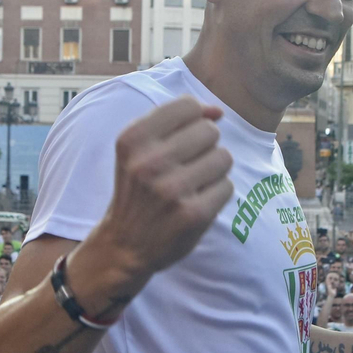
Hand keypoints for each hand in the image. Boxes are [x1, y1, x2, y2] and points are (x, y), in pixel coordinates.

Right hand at [92, 97, 233, 285]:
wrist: (124, 245)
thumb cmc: (138, 189)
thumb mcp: (140, 149)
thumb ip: (175, 121)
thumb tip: (217, 111)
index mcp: (133, 139)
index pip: (188, 106)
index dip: (193, 121)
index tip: (181, 141)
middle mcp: (149, 162)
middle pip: (210, 131)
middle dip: (205, 147)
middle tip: (185, 167)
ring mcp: (171, 189)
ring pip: (224, 157)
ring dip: (214, 171)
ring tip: (192, 185)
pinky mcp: (192, 214)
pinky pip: (227, 186)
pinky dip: (217, 194)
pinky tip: (196, 203)